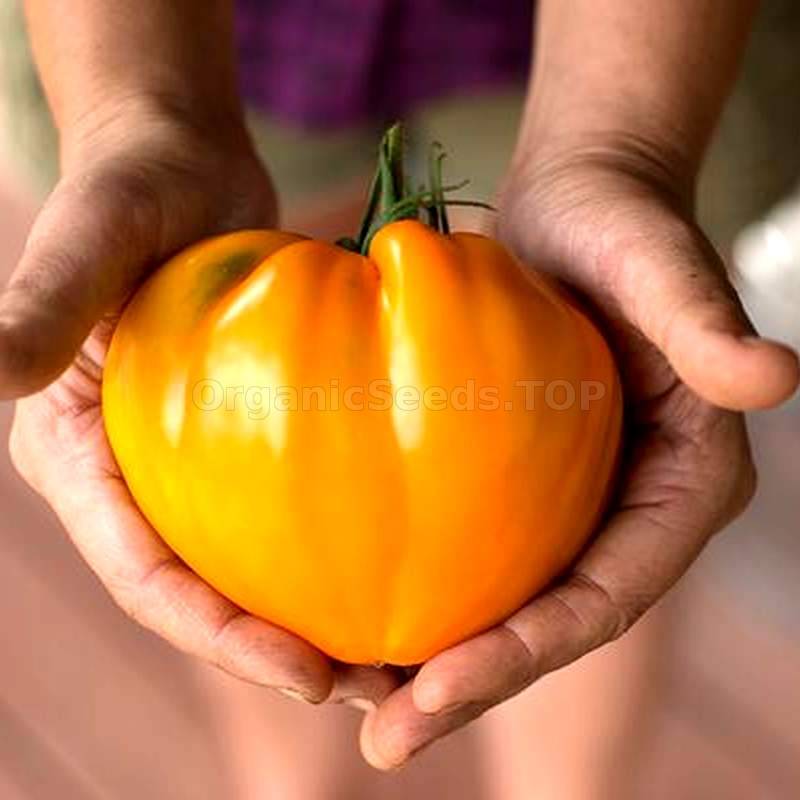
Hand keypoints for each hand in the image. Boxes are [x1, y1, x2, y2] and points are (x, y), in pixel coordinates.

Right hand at [2, 101, 400, 707]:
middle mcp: (138, 477)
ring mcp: (196, 460)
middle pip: (207, 591)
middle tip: (378, 690)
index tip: (311, 678)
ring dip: (322, 615)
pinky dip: (339, 547)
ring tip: (404, 657)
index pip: (147, 576)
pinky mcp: (247, 435)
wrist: (183, 163)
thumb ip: (46, 300)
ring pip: (256, 563)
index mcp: (83, 459)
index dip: (221, 638)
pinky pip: (292, 508)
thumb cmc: (131, 187)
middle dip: (283, 651)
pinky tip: (401, 565)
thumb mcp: (91, 235)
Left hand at [357, 142, 799, 767]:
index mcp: (681, 485)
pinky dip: (422, 594)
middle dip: (470, 688)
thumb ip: (705, 322)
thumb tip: (777, 376)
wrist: (577, 204)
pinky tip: (354, 616)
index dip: (530, 653)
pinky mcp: (518, 478)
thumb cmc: (624, 226)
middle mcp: (627, 509)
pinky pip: (472, 553)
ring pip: (507, 603)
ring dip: (435, 661)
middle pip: (552, 623)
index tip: (439, 691)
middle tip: (384, 739)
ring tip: (354, 703)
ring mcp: (571, 500)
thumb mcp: (662, 265)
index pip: (608, 596)